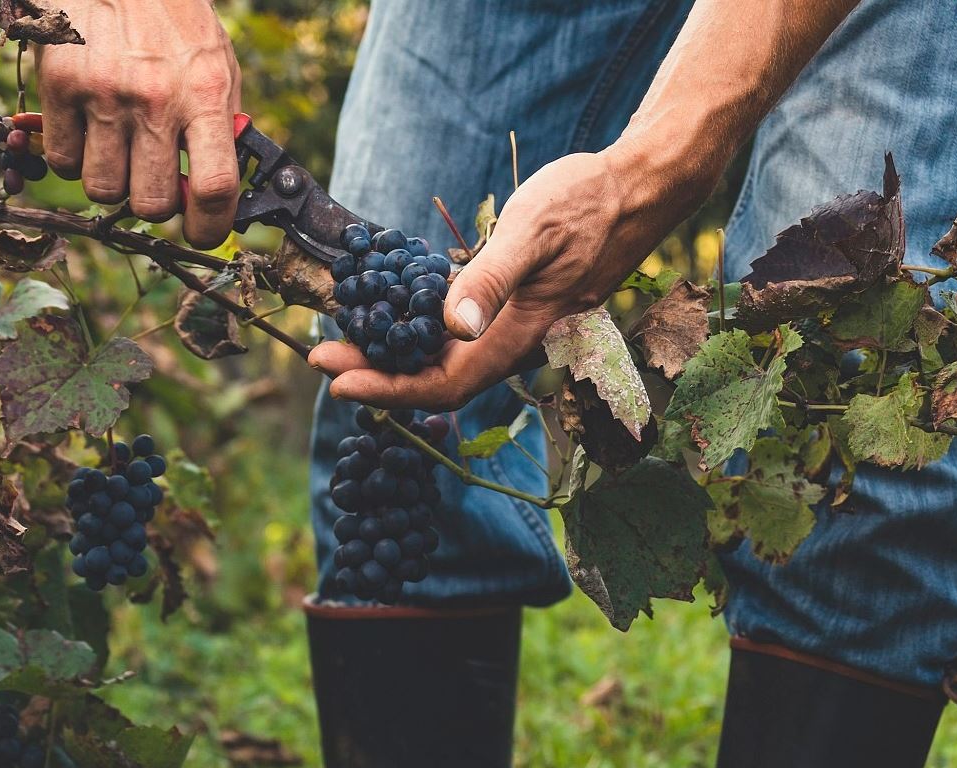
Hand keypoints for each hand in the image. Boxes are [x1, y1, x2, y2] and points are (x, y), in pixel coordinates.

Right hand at [36, 0, 242, 247]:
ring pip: (103, 190)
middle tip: (152, 179)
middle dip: (154, 203)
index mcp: (205, 94)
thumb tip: (215, 194)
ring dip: (112, 181)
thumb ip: (217, 127)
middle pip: (152, 203)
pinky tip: (88, 130)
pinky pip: (64, 162)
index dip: (210, 227)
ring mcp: (105, 95)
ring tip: (118, 147)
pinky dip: (74, 159)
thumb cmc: (173, 22)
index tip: (202, 233)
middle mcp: (156, 99)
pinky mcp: (62, 88)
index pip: (214, 187)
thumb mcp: (215, 65)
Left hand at [309, 148, 704, 409]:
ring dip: (395, 357)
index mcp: (518, 336)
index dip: (388, 389)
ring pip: (448, 362)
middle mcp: (514, 343)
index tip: (337, 379)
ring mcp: (514, 328)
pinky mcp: (512, 308)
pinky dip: (419, 333)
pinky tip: (390, 313)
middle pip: (437, 381)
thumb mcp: (535, 231)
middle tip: (320, 357)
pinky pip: (460, 337)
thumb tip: (452, 327)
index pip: (443, 385)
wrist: (635, 190)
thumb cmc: (587, 203)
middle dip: (377, 376)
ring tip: (343, 338)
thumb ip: (493, 279)